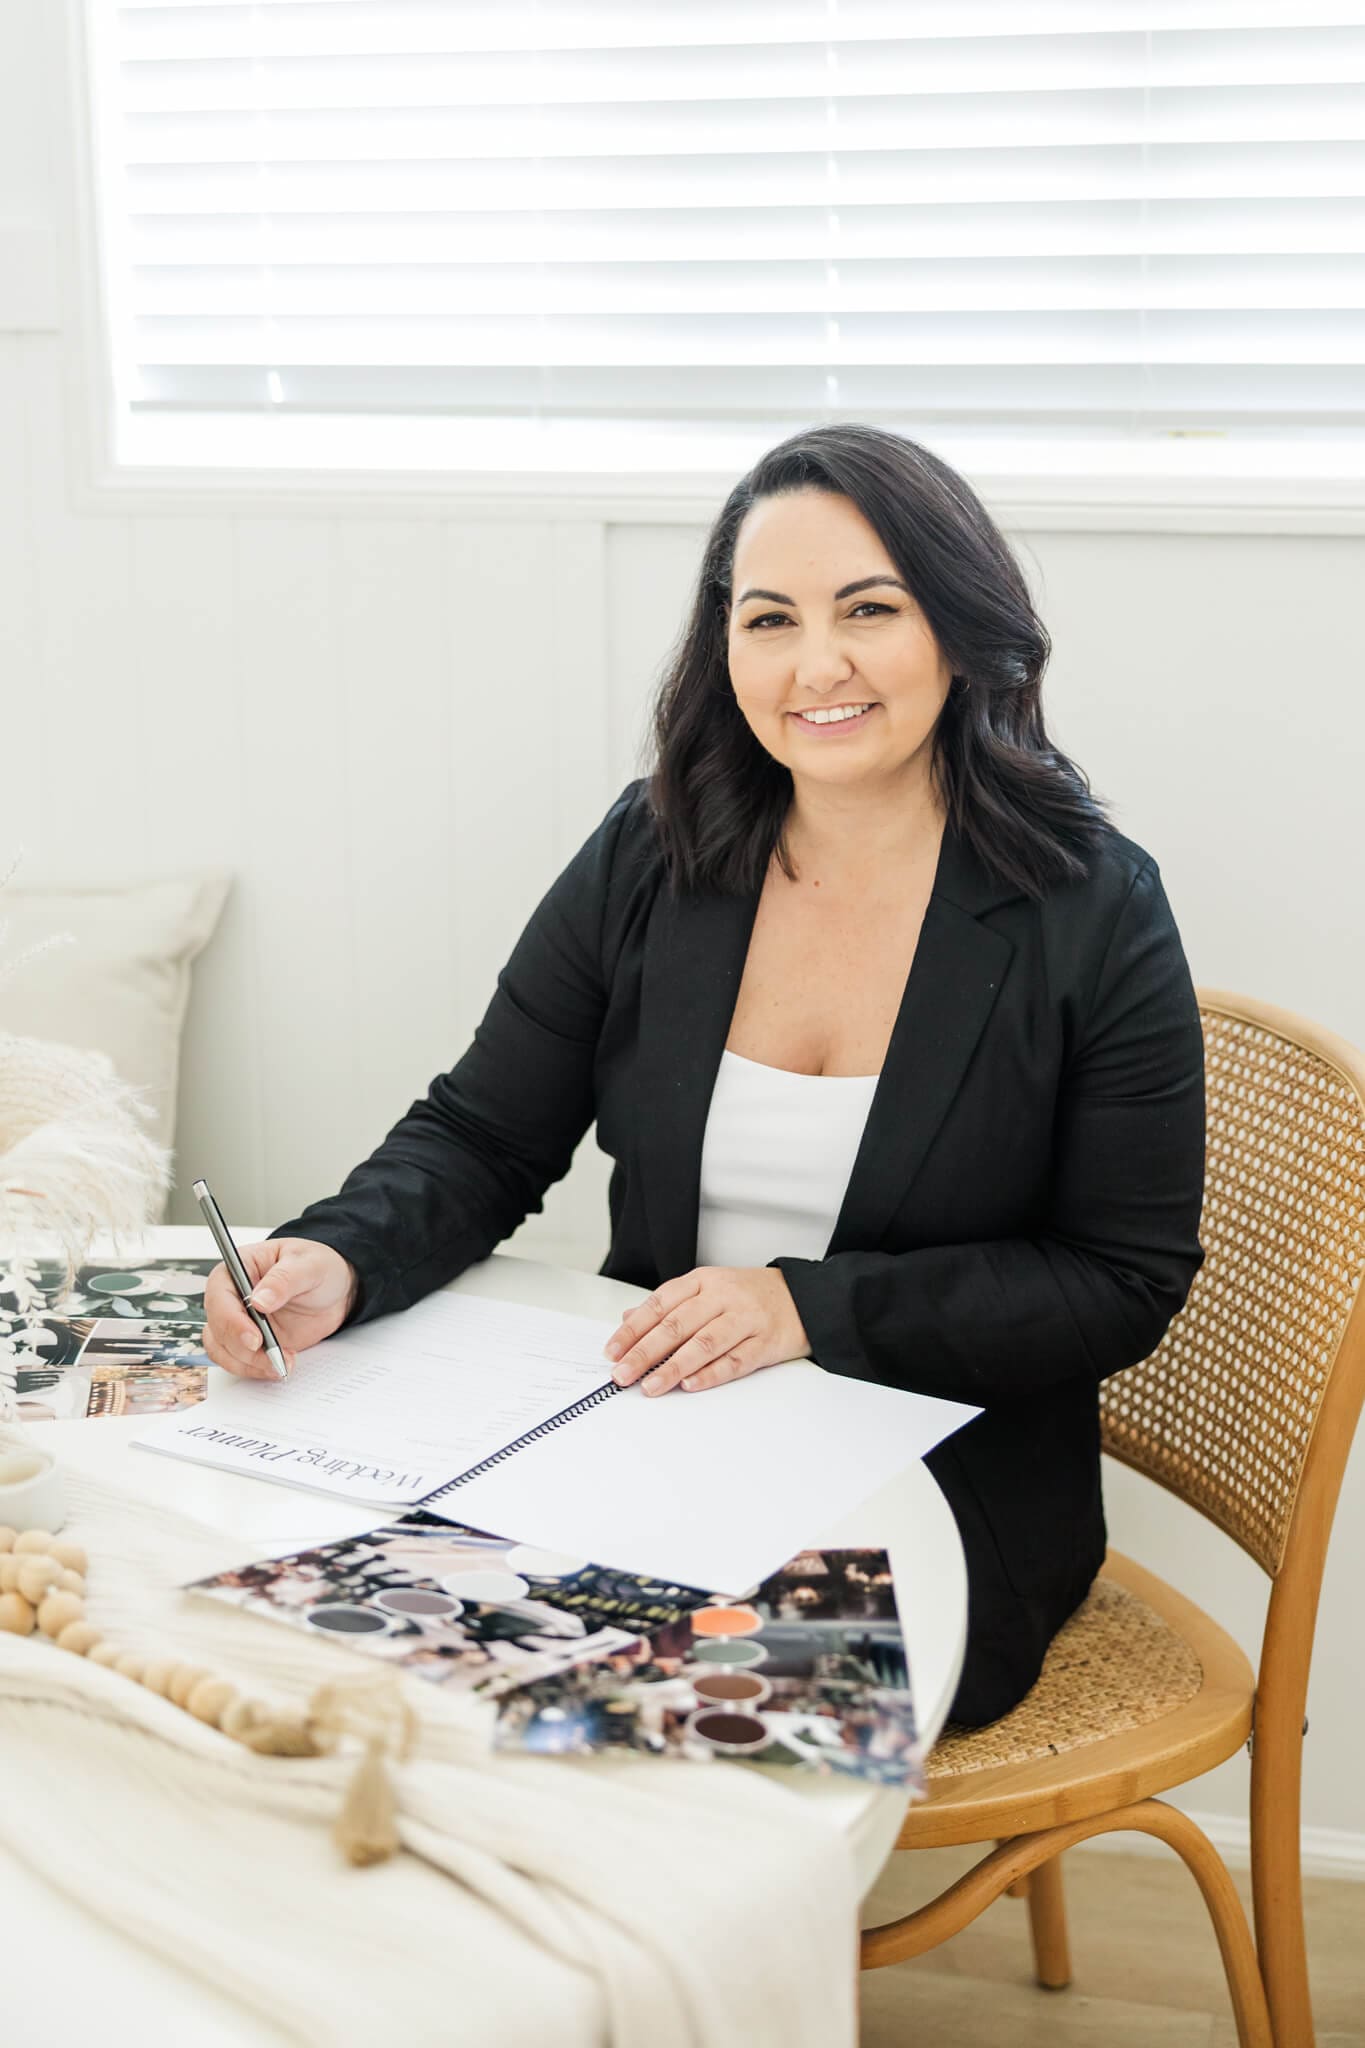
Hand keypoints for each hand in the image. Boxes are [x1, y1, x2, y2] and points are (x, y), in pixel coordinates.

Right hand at [201, 1237, 357, 1379]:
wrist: (335, 1291)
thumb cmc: (317, 1267)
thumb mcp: (308, 1265)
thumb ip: (283, 1280)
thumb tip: (259, 1300)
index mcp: (238, 1269)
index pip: (219, 1296)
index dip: (231, 1321)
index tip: (255, 1338)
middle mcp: (232, 1297)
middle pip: (218, 1328)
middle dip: (242, 1349)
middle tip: (274, 1357)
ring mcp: (239, 1322)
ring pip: (223, 1350)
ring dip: (249, 1363)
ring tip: (281, 1363)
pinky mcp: (250, 1343)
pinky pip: (238, 1362)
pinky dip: (255, 1369)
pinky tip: (279, 1365)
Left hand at [603, 1266, 808, 1396]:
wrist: (802, 1297)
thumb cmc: (747, 1296)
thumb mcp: (707, 1290)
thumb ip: (668, 1305)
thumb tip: (628, 1319)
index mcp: (703, 1281)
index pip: (659, 1304)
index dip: (633, 1329)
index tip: (612, 1351)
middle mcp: (722, 1296)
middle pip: (677, 1325)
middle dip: (644, 1352)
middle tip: (622, 1374)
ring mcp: (745, 1319)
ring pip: (704, 1343)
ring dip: (673, 1367)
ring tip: (650, 1386)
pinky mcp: (765, 1342)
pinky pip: (735, 1360)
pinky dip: (711, 1374)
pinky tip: (690, 1385)